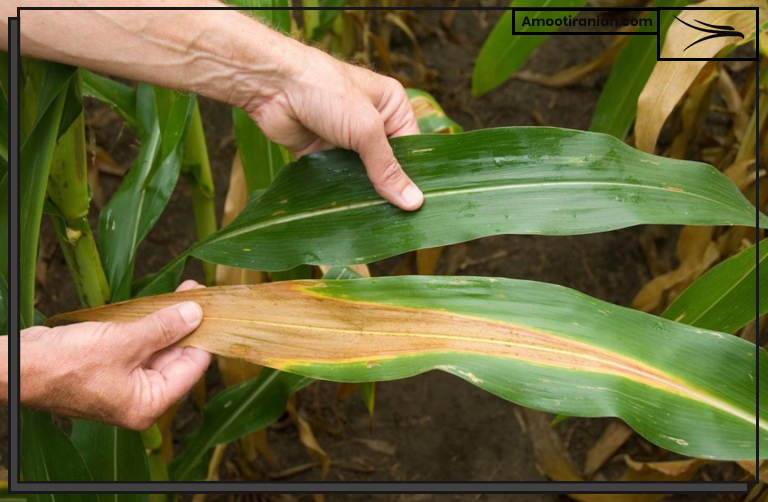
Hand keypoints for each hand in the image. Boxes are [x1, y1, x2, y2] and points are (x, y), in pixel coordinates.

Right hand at [20, 280, 210, 429]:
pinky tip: (159, 303)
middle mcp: (140, 397)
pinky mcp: (112, 366)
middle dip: (188, 324)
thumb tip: (196, 314)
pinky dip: (149, 325)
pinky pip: (139, 344)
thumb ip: (163, 328)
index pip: (192, 368)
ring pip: (159, 347)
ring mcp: (125, 382)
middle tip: (198, 293)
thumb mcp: (123, 342)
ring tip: (184, 292)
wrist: (18, 365)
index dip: (204, 337)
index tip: (215, 309)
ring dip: (169, 320)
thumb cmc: (65, 365)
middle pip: (177, 356)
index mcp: (148, 404)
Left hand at [246, 47, 423, 210]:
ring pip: (361, 175)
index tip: (417, 207)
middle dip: (388, 189)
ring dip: (362, 194)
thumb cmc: (326, 91)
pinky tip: (347, 214)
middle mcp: (371, 123)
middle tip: (397, 221)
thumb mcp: (366, 129)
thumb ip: (387, 168)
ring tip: (375, 222)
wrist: (271, 85)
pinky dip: (339, 193)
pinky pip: (336, 179)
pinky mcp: (321, 153)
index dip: (413, 176)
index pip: (411, 148)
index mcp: (391, 107)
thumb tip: (414, 202)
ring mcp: (345, 139)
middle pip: (386, 165)